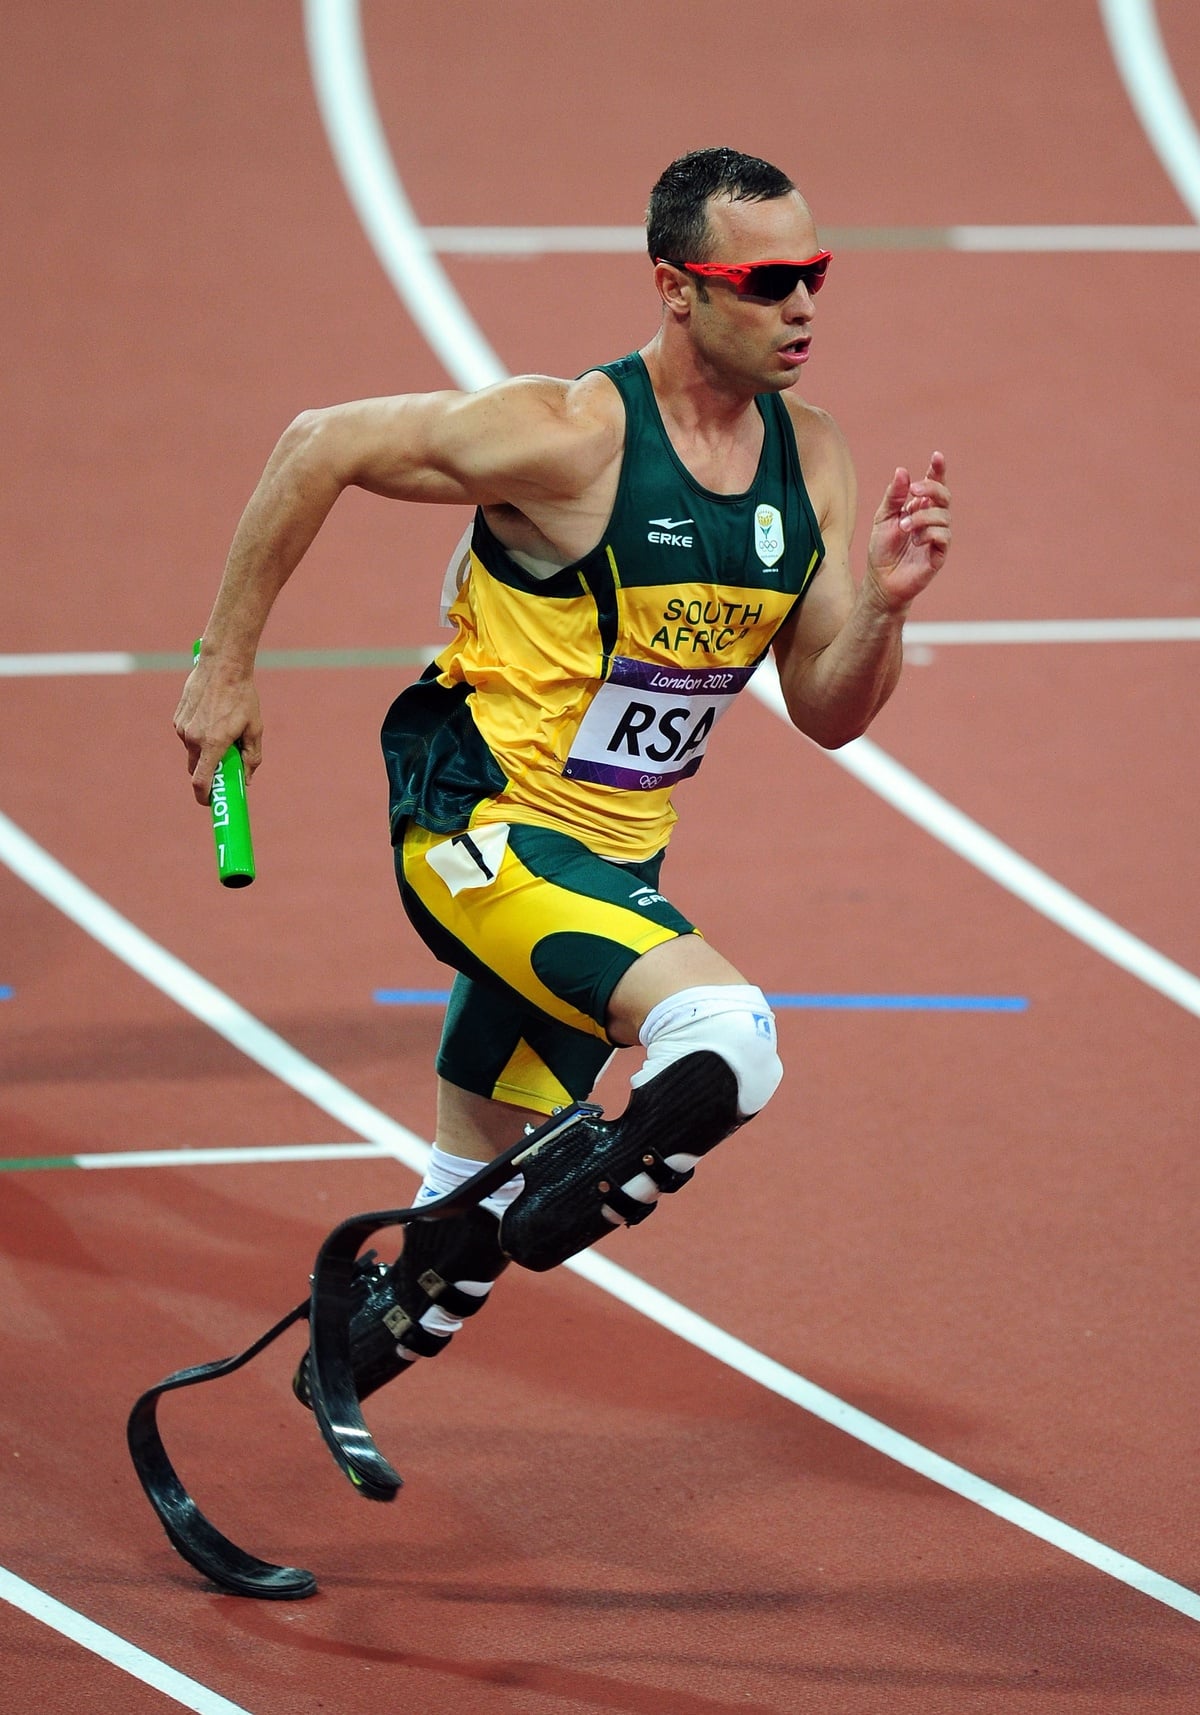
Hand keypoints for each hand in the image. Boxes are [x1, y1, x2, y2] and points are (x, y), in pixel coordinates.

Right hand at [173, 654, 262, 805]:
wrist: (222, 665)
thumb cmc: (243, 697)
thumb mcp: (255, 729)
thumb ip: (252, 758)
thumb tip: (246, 779)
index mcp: (213, 743)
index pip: (200, 781)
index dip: (204, 796)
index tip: (210, 802)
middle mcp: (194, 738)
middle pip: (197, 769)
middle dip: (209, 772)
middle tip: (225, 767)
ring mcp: (183, 728)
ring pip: (193, 751)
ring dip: (205, 750)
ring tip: (223, 730)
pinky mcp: (177, 718)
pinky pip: (187, 736)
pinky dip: (198, 736)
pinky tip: (212, 718)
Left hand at [866, 451, 950, 609]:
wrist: (881, 580)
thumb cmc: (882, 549)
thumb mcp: (883, 518)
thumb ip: (893, 496)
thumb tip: (902, 471)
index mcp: (920, 508)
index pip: (934, 485)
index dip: (938, 470)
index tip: (937, 456)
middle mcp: (932, 519)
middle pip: (944, 495)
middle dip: (931, 488)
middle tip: (914, 491)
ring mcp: (938, 536)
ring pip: (943, 515)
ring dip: (922, 517)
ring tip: (904, 527)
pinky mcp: (939, 554)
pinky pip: (944, 536)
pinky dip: (929, 533)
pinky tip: (916, 541)